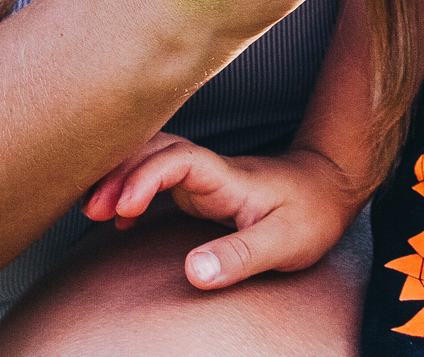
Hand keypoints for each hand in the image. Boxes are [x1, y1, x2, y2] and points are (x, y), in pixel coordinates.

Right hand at [82, 134, 365, 288]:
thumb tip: (190, 272)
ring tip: (93, 211)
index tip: (123, 209)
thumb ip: (239, 255)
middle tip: (91, 209)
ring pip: (151, 159)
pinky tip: (120, 220)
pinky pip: (157, 178)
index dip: (146, 178)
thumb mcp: (284, 242)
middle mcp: (210, 170)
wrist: (331, 187)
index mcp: (228, 177)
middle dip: (118, 172)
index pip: (178, 161)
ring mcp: (204, 177)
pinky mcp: (201, 189)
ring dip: (120, 176)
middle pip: (153, 151)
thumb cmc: (311, 214)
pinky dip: (131, 189)